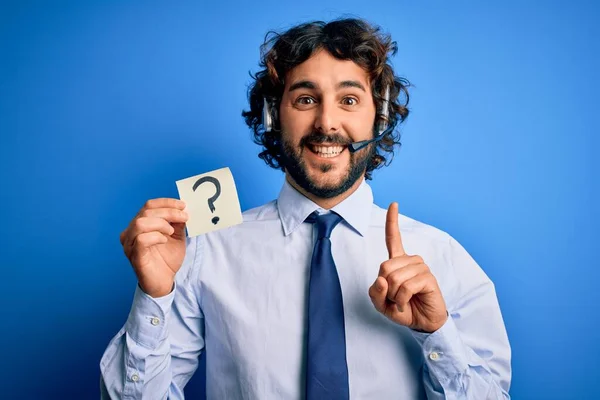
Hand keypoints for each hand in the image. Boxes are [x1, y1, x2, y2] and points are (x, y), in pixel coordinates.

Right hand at [120, 198, 188, 297]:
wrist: (164, 282)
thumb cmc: (167, 259)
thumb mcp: (176, 237)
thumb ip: (177, 223)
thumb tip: (182, 209)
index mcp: (140, 225)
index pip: (149, 205)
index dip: (166, 202)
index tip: (183, 205)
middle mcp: (131, 232)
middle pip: (146, 212)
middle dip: (168, 212)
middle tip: (184, 217)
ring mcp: (130, 244)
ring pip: (140, 223)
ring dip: (161, 224)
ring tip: (171, 232)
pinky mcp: (134, 256)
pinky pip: (141, 240)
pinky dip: (156, 236)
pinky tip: (164, 240)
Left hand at [368, 202, 447, 332]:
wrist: (421, 323)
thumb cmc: (402, 309)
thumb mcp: (381, 304)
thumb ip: (375, 292)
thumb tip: (382, 280)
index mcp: (397, 262)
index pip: (393, 238)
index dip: (392, 221)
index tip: (394, 204)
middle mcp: (410, 261)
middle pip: (385, 267)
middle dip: (385, 288)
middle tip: (394, 298)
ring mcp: (420, 268)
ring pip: (395, 278)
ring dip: (395, 296)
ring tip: (403, 301)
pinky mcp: (428, 278)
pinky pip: (406, 287)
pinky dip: (402, 300)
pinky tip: (407, 304)